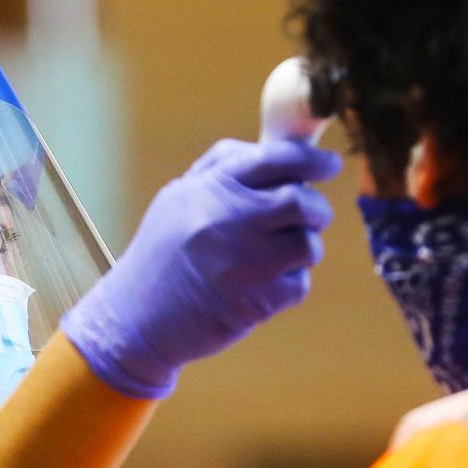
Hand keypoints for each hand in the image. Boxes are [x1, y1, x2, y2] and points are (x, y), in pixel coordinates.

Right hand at [60, 139, 341, 398]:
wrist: (137, 317)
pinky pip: (299, 284)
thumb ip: (220, 169)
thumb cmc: (161, 255)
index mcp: (212, 189)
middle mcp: (230, 220)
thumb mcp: (177, 199)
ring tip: (276, 257)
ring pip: (308, 245)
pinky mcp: (258, 301)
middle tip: (311, 216)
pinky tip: (261, 287)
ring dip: (303, 249)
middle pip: (302, 201)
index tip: (329, 164)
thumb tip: (271, 149)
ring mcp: (246, 262)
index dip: (311, 160)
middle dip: (316, 209)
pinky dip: (289, 285)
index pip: (275, 159)